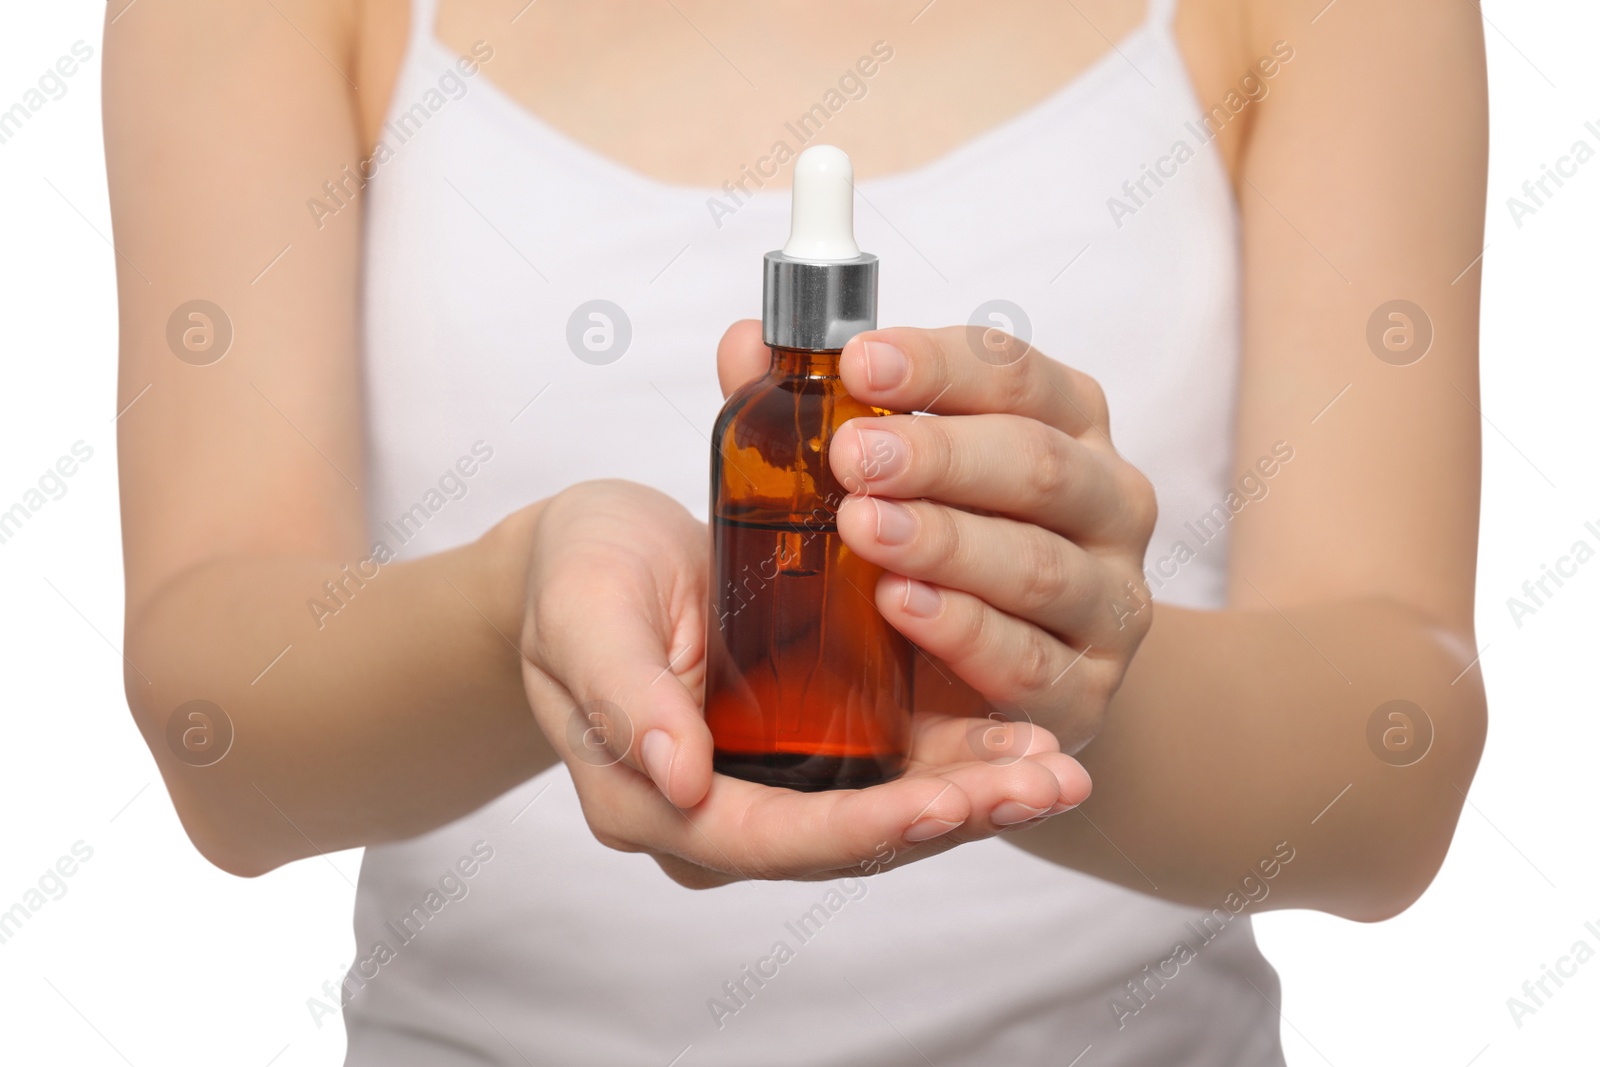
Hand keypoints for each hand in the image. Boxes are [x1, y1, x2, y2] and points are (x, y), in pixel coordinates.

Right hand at [517, 478, 1090, 888]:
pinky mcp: (810, 733)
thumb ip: (623, 693)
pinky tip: (1022, 731)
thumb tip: (678, 774)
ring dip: (973, 794)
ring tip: (1059, 770)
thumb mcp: (581, 614)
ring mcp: (773, 775)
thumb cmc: (575, 576)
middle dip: (950, 816)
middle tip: (1047, 785)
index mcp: (655, 799)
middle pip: (847, 839)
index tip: (942, 806)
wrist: (592, 555)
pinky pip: (890, 760)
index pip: (768, 838)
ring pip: (883, 807)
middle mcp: (723, 809)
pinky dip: (956, 752)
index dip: (859, 829)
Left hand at [719, 320, 1158, 753]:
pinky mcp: (1086, 691)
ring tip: (864, 529)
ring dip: (946, 543)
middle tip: (852, 456)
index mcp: (1067, 426)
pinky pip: (1029, 661)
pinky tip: (902, 606)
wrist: (994, 684)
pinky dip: (964, 632)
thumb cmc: (940, 552)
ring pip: (1036, 565)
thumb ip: (819, 412)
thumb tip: (746, 345)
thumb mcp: (888, 477)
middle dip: (939, 456)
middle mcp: (1108, 504)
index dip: (938, 365)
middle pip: (1037, 464)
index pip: (1017, 375)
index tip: (858, 361)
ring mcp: (1108, 601)